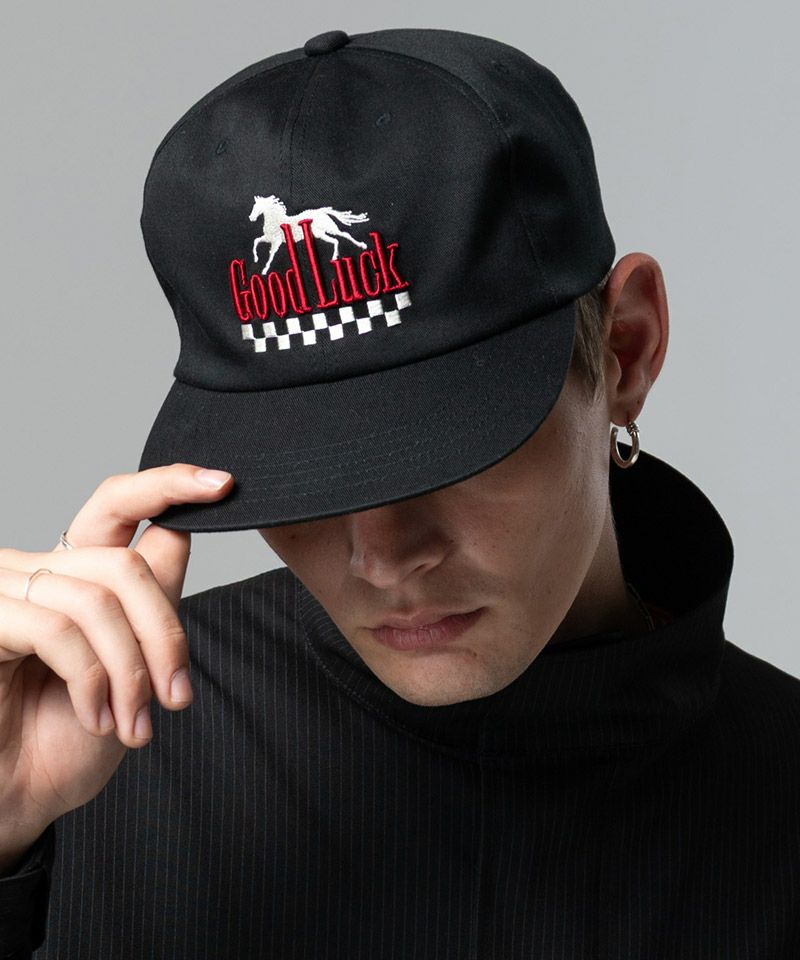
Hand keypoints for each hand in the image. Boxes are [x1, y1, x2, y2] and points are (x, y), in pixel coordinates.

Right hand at [0, 464, 232, 866]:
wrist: (18, 797)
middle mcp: (37, 569)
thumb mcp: (135, 659)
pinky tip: (97, 718)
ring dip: (131, 672)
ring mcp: (6, 592)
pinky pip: (59, 630)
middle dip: (165, 633)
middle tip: (177, 695)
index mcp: (74, 570)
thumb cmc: (68, 734)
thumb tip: (184, 529)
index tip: (223, 483)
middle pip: (126, 564)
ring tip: (136, 723)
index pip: (118, 504)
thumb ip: (153, 595)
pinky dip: (92, 680)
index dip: (170, 485)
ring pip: (99, 599)